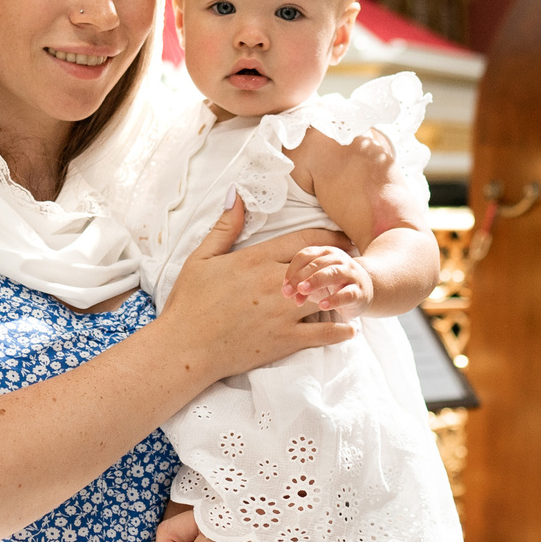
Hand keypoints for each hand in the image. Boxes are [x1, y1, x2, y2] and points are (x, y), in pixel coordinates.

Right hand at [157, 198, 356, 379]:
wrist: (185, 347)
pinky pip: (324, 334)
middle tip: (355, 263)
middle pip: (323, 266)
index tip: (341, 238)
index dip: (329, 237)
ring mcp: (284, 313)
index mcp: (257, 260)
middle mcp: (276, 284)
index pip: (305, 241)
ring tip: (353, 292)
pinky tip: (350, 328)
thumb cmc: (188, 303)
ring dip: (343, 295)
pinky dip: (341, 330)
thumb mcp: (201, 258)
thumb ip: (225, 227)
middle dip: (341, 263)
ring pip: (328, 297)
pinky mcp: (286, 340)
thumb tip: (237, 194)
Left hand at [283, 245, 368, 314]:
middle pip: (316, 263)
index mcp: (325, 253)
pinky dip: (335, 299)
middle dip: (299, 277)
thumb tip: (288, 294)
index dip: (292, 270)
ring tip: (302, 290)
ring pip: (332, 273)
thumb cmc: (333, 286)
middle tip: (286, 291)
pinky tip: (323, 306)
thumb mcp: (314, 283)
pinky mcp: (359, 291)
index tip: (283, 286)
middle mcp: (339, 260)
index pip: (304, 255)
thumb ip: (300, 285)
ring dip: (315, 281)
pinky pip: (347, 294)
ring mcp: (351, 274)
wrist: (364, 292)